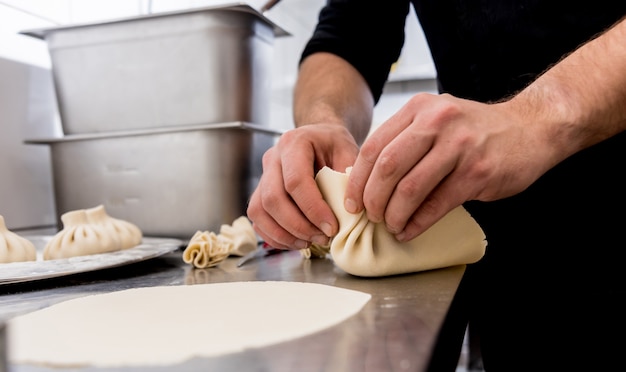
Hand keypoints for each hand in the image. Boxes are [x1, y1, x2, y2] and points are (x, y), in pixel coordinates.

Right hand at [247, 124, 359, 248]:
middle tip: (323, 238)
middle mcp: (272, 158)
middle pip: (273, 199)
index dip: (313, 209)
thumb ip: (349, 179)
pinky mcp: (259, 192)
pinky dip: (274, 236)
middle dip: (298, 226)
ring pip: (260, 211)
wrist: (318, 137)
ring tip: (310, 242)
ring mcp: (262, 175)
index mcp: (294, 143)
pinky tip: (296, 241)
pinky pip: (258, 219)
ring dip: (284, 234)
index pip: (296, 181)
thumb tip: (349, 211)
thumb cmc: (334, 145)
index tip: (331, 227)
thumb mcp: (349, 152)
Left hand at [345, 92, 558, 241]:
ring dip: (394, 214)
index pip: (374, 146)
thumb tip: (368, 182)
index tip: (352, 201)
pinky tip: (410, 230)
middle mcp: (437, 122)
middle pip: (387, 167)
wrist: (531, 128)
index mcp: (419, 109)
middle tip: (370, 216)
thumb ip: (405, 142)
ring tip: (391, 225)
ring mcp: (459, 146)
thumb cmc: (476, 131)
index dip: (358, 179)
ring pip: (410, 188)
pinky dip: (417, 223)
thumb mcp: (437, 120)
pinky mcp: (477, 172)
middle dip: (372, 199)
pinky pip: (436, 204)